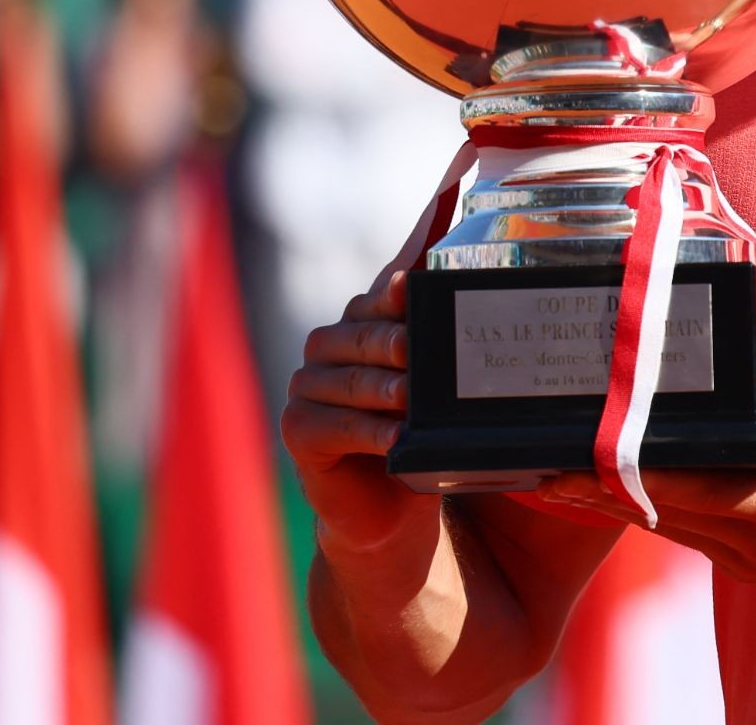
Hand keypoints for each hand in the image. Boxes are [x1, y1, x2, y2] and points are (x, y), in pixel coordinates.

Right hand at [281, 268, 438, 555]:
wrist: (388, 503)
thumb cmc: (416, 429)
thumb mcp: (433, 381)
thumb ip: (441, 331)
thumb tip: (458, 251)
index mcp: (361, 321)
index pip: (381, 296)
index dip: (397, 288)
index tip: (412, 277)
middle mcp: (328, 346)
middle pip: (364, 335)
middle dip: (396, 341)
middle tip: (419, 347)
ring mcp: (307, 386)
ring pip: (352, 380)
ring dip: (385, 389)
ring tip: (411, 397)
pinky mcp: (297, 428)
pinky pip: (336, 425)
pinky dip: (369, 431)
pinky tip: (395, 438)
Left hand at [538, 373, 755, 639]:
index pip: (683, 488)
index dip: (628, 472)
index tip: (584, 454)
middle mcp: (746, 543)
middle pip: (654, 513)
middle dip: (596, 491)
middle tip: (542, 467)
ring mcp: (742, 561)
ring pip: (661, 529)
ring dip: (611, 506)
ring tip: (560, 480)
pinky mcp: (744, 566)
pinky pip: (682, 536)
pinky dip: (644, 516)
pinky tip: (618, 500)